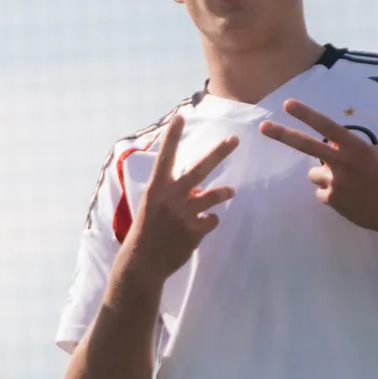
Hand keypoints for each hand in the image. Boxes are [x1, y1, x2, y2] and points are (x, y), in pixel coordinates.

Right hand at [119, 114, 239, 284]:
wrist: (143, 262)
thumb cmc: (147, 230)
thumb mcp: (154, 205)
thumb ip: (175, 193)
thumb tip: (199, 188)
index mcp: (157, 188)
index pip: (166, 157)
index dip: (172, 136)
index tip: (181, 116)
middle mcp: (171, 197)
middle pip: (199, 170)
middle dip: (219, 153)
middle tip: (234, 139)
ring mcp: (184, 214)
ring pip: (214, 196)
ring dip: (224, 192)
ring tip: (230, 191)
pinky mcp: (195, 231)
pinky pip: (212, 220)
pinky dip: (209, 222)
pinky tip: (199, 228)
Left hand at [260, 100, 377, 239]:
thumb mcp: (377, 154)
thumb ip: (353, 147)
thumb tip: (334, 146)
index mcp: (356, 147)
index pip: (326, 126)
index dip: (307, 114)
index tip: (288, 105)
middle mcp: (342, 162)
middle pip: (306, 146)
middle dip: (283, 135)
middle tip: (263, 127)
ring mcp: (334, 182)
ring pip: (315, 174)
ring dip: (325, 177)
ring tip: (348, 185)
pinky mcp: (331, 200)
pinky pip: (322, 192)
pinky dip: (331, 194)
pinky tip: (349, 199)